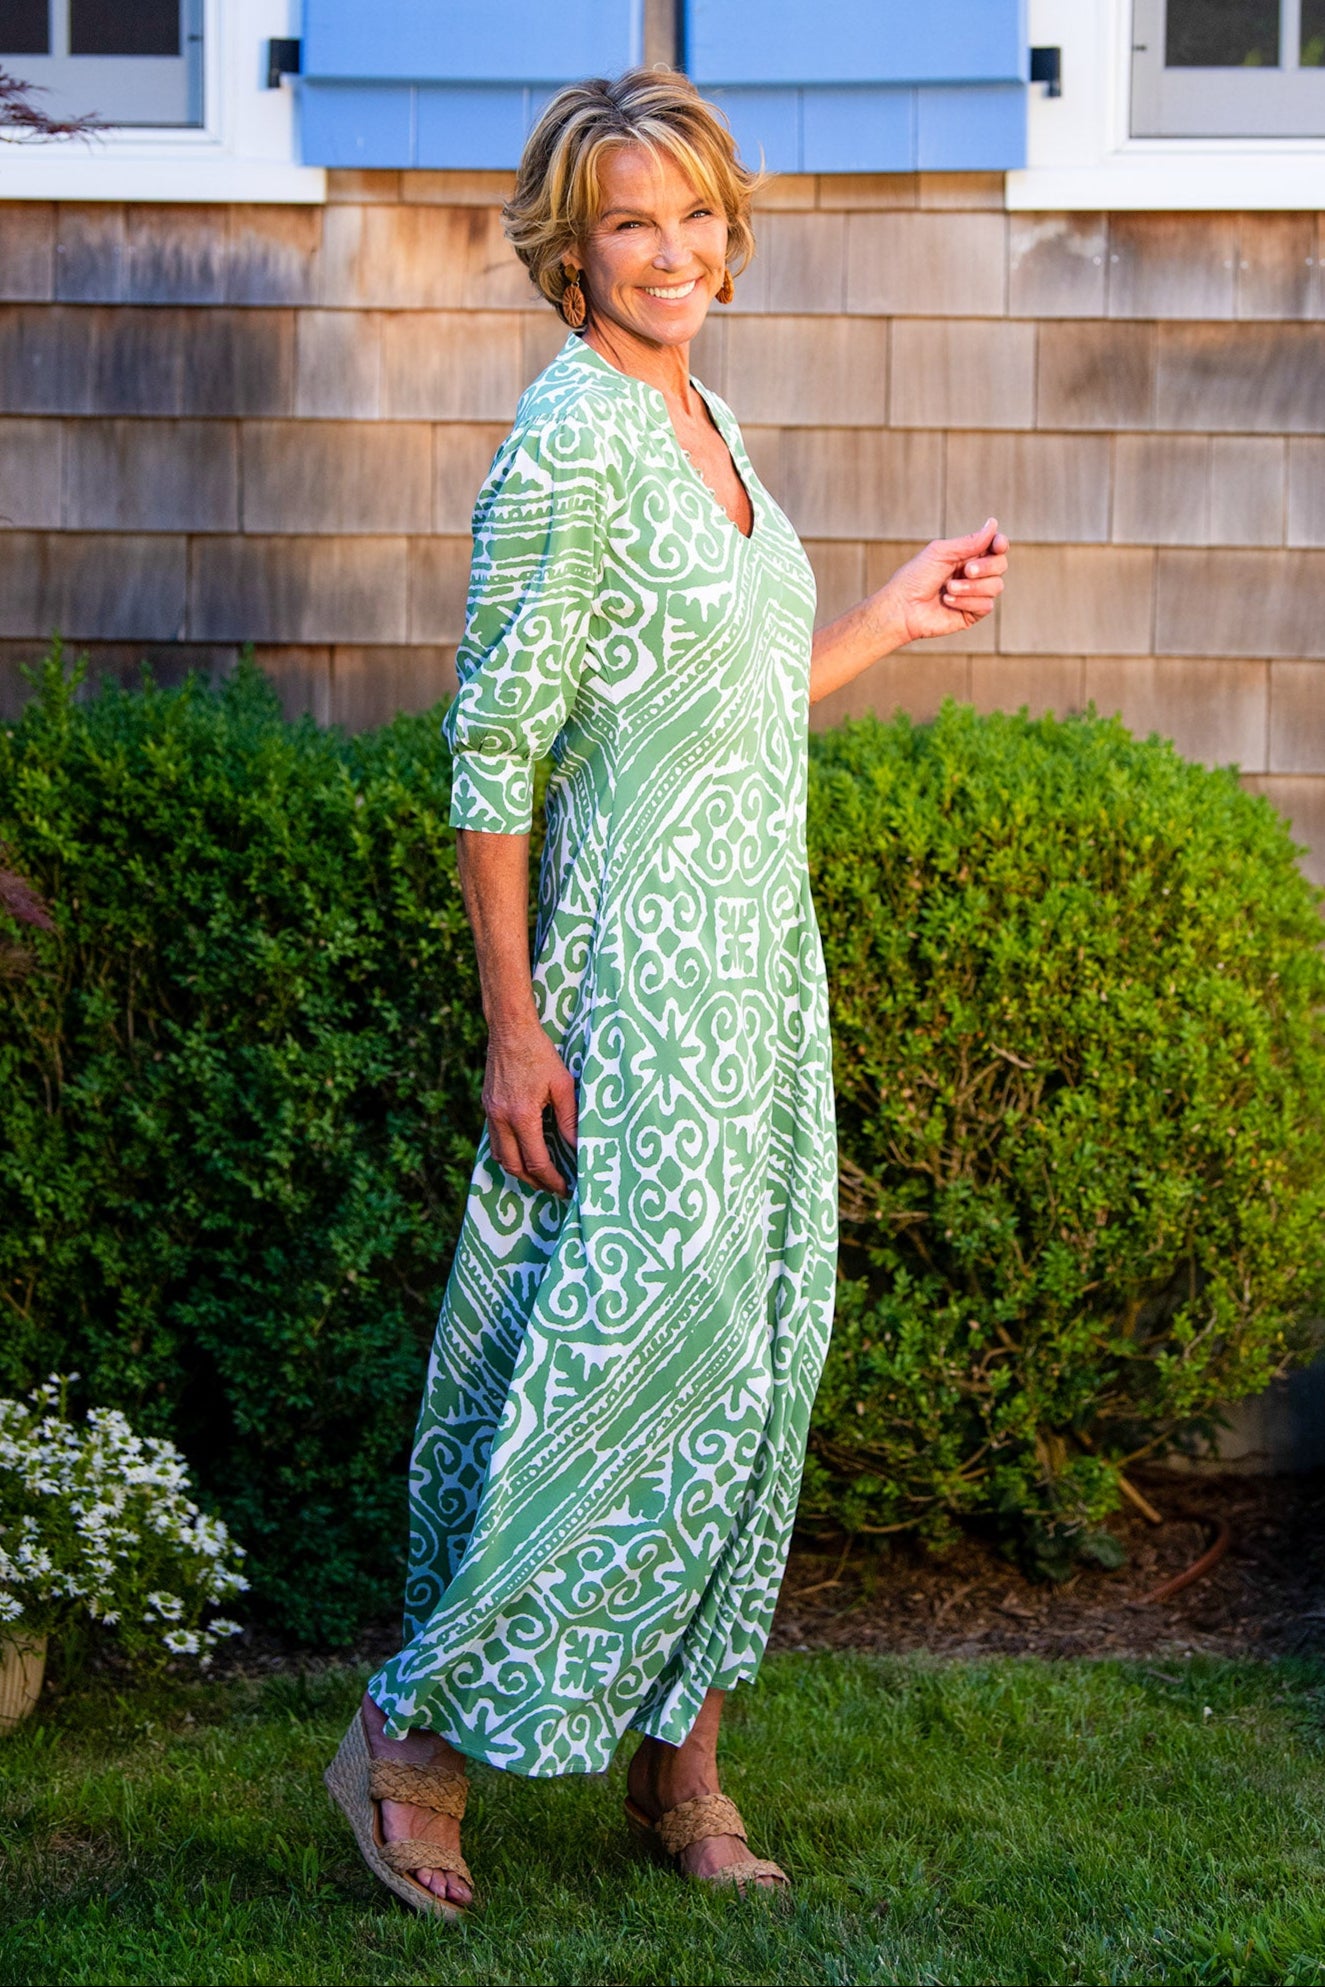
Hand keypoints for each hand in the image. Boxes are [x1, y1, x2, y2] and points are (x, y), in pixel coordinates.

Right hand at [483, 1021, 577, 1195]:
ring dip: (519, 1170)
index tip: (565, 1187)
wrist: (510, 1030)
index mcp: (521, 1115)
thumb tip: (578, 1146)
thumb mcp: (562, 1085)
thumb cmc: (539, 1053)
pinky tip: (523, 1151)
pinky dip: (508, 1153)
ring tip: (539, 1175)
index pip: (536, 1161)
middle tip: (554, 1188)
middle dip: (534, 1182)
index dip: (552, 1179)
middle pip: (514, 1166)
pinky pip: (495, 1140)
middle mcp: (501, 1118)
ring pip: (500, 1156)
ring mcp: (490, 1113)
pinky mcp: (487, 1106)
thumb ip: (570, 1118)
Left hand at [880, 518, 1009, 644]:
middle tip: (966, 570)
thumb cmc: (916, 577)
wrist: (903, 608)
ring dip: (971, 587)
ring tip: (948, 588)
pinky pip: (986, 605)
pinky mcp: (972, 613)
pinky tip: (948, 601)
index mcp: (967, 555)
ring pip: (996, 586)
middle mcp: (974, 574)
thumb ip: (969, 542)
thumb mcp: (941, 552)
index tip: (996, 545)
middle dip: (986, 567)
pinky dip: (966, 602)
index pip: (995, 547)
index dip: (1000, 544)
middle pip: (1000, 565)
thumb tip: (993, 524)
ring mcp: (974, 594)